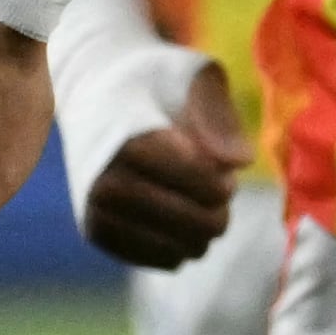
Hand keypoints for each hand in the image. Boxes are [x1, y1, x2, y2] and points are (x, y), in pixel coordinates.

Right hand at [83, 59, 247, 271]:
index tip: (221, 165)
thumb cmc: (158, 81)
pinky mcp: (96, 232)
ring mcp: (95, 211)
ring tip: (201, 203)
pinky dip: (184, 245)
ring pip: (178, 248)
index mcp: (128, 142)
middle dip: (220, 209)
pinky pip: (160, 259)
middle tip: (220, 189)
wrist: (96, 91)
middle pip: (192, 221)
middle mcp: (103, 181)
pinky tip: (183, 221)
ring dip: (204, 231)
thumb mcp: (194, 75)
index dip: (222, 179)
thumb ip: (218, 113)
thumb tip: (240, 163)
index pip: (198, 181)